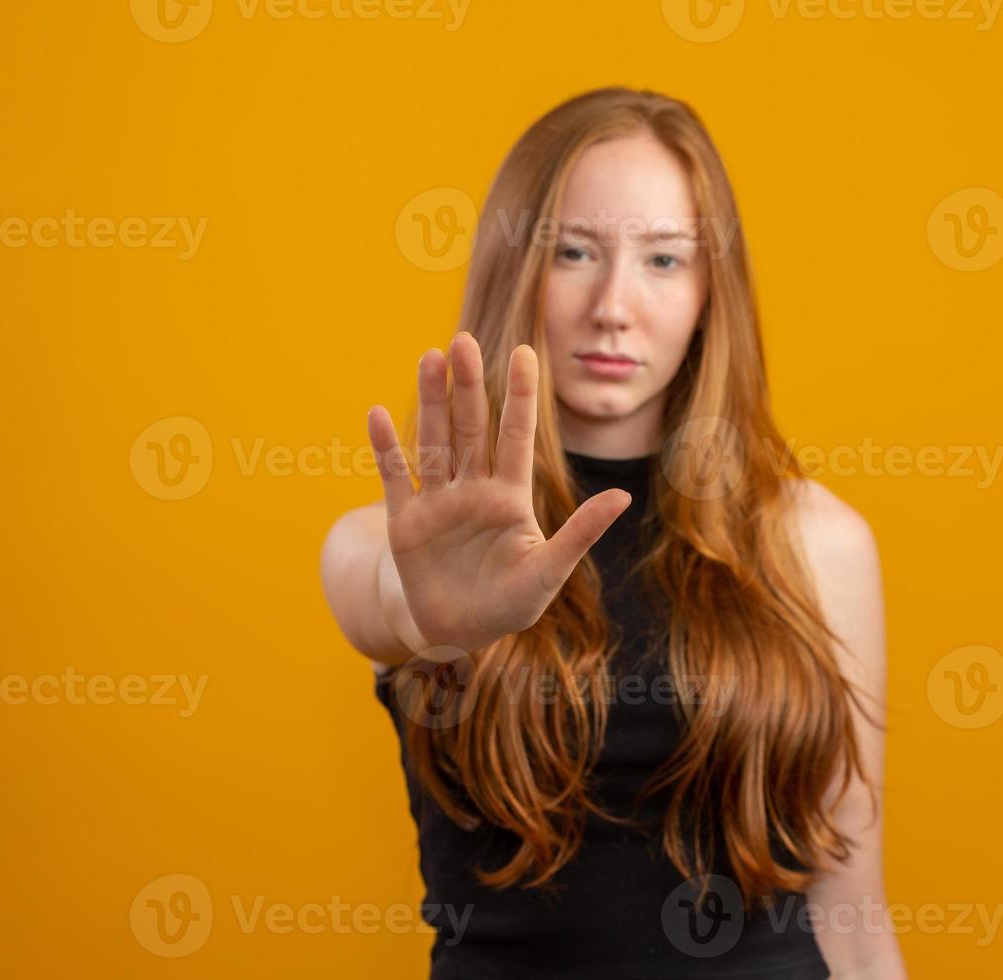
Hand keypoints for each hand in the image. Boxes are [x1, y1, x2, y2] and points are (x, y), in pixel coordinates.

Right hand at [366, 332, 631, 653]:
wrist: (459, 634)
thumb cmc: (510, 603)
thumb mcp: (549, 571)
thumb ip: (580, 533)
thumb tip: (623, 497)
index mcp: (509, 496)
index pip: (515, 434)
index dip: (519, 395)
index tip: (525, 352)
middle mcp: (472, 489)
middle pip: (470, 427)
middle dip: (466, 386)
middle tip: (462, 341)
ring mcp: (436, 502)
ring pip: (433, 442)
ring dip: (430, 403)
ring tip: (428, 359)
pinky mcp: (405, 521)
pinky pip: (394, 477)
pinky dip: (386, 447)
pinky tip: (378, 414)